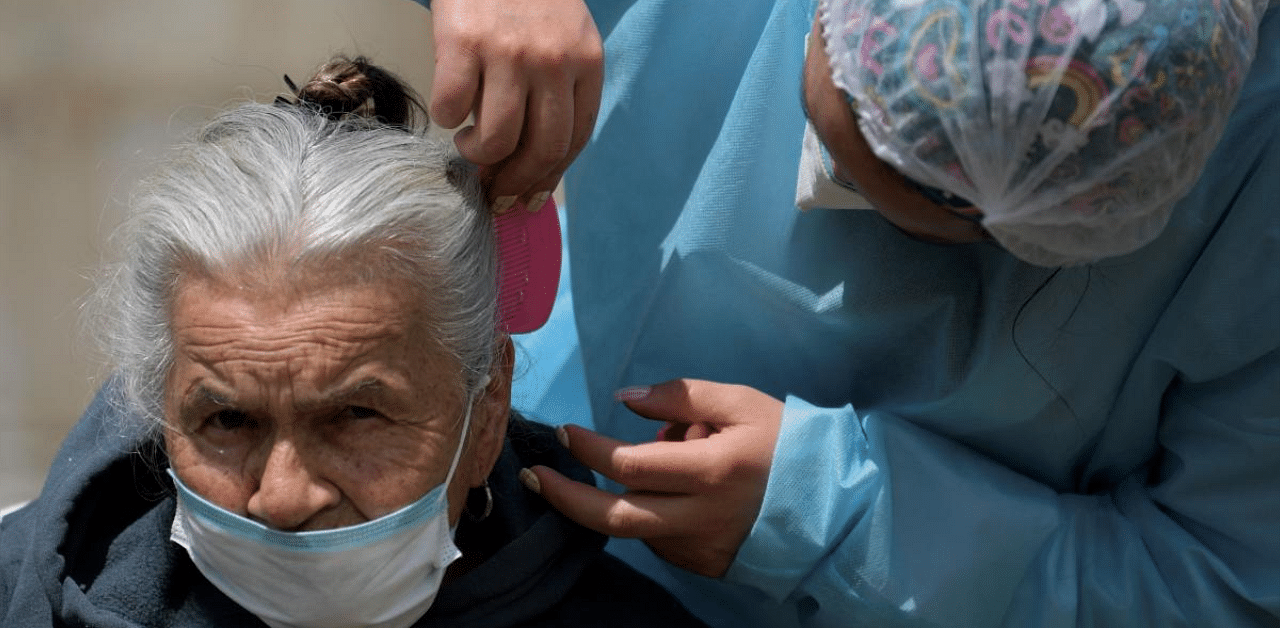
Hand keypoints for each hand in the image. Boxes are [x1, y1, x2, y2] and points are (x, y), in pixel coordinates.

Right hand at [428, 0, 603, 212]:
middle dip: (516, 182)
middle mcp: (554, 61)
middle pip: (542, 148)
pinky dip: (448, 120)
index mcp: (586, 63)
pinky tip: (451, 113)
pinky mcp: (464, 42)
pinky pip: (454, 107)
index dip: (550, 178)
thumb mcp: (565, 38)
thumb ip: (560, 89)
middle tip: (493, 189)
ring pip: (499, 138)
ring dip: (479, 156)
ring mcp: (510, 52)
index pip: (575, 140)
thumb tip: (535, 162)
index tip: (529, 198)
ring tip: (469, 146)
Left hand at [523, 379, 783, 577]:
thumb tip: (624, 397)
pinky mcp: (705, 566)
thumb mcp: (740, 403)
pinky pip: (659, 541)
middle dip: (564, 498)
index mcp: (710, 470)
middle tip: (533, 478)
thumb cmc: (786, 444)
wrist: (833, 506)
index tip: (565, 432)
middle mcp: (700, 516)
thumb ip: (680, 396)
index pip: (627, 464)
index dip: (587, 449)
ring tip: (640, 467)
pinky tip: (667, 494)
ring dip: (614, 501)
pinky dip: (649, 515)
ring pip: (634, 530)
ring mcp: (701, 548)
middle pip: (612, 516)